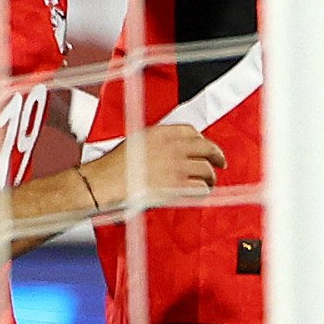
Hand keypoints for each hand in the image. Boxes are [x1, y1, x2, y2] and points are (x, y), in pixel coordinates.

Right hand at [85, 124, 225, 210]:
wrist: (103, 183)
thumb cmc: (112, 166)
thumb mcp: (136, 141)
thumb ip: (156, 142)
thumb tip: (171, 149)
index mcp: (161, 133)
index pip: (191, 131)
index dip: (202, 140)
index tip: (205, 146)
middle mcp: (172, 147)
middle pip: (206, 148)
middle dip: (216, 155)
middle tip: (220, 162)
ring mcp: (176, 167)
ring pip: (207, 169)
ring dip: (210, 176)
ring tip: (209, 181)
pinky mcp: (176, 187)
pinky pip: (200, 188)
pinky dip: (203, 191)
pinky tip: (201, 192)